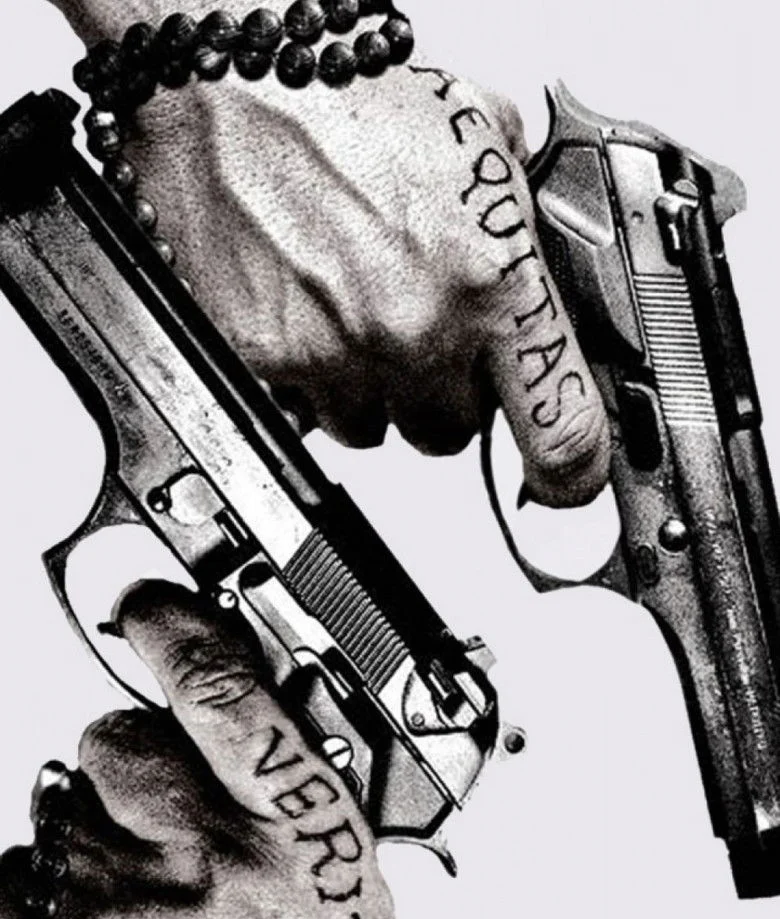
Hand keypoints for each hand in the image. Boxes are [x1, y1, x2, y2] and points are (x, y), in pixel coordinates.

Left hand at [0, 582, 397, 918]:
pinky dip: (56, 882)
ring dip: (98, 825)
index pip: (220, 688)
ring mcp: (117, 904)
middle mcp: (202, 858)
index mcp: (292, 829)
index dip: (177, 629)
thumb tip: (247, 709)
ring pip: (63, 799)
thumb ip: (293, 783)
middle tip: (173, 817)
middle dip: (136, 760)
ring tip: (147, 888)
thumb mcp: (351, 877)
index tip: (154, 610)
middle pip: (115, 737)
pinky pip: (22, 865)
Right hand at [49, 0, 609, 505]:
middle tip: (420, 329)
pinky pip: (304, 409)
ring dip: (373, 387)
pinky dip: (308, 375)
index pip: (559, 432)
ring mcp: (335, 354)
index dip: (571, 475)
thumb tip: (543, 284)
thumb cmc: (350, 100)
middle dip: (443, 393)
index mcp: (489, 281)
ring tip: (351, 307)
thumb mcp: (479, 147)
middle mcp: (415, 330)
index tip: (566, 481)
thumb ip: (522, 232)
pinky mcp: (267, 362)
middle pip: (452, 434)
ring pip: (373, 428)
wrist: (234, 80)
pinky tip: (304, 309)